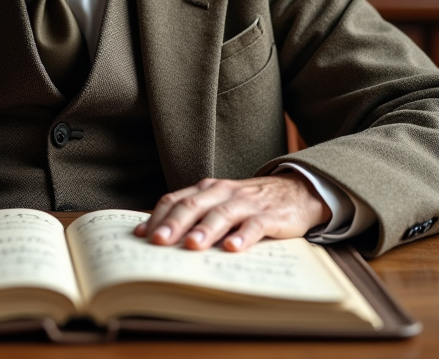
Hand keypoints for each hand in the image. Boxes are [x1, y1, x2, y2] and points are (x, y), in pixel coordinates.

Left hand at [133, 173, 331, 251]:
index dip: (158, 216)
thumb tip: (156, 235)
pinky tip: (232, 248)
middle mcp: (223, 192)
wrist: (297, 191)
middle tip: (158, 241)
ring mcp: (247, 203)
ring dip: (206, 229)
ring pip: (222, 214)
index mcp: (207, 189)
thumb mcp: (219, 203)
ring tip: (192, 245)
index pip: (176, 199)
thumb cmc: (249, 203)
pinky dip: (243, 236)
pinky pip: (255, 225)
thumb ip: (193, 215)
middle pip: (194, 205)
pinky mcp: (270, 216)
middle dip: (174, 223)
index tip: (141, 235)